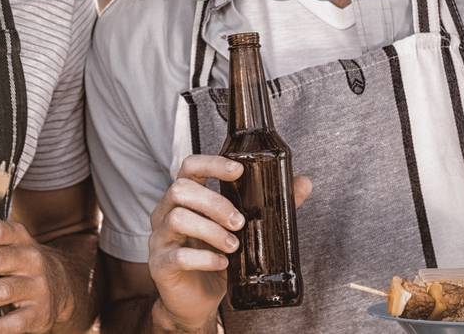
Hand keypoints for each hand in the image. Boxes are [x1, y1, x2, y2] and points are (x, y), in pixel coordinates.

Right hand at [147, 155, 311, 331]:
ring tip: (234, 245)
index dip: (212, 164)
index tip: (238, 172)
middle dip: (216, 203)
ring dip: (212, 231)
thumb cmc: (214, 257)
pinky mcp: (160, 264)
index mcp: (185, 197)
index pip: (190, 166)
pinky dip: (205, 258)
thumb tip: (303, 184)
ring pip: (178, 218)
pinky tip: (222, 263)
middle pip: (181, 189)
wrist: (196, 300)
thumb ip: (269, 206)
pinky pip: (179, 255)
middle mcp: (166, 212)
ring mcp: (160, 238)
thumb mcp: (241, 230)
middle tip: (240, 222)